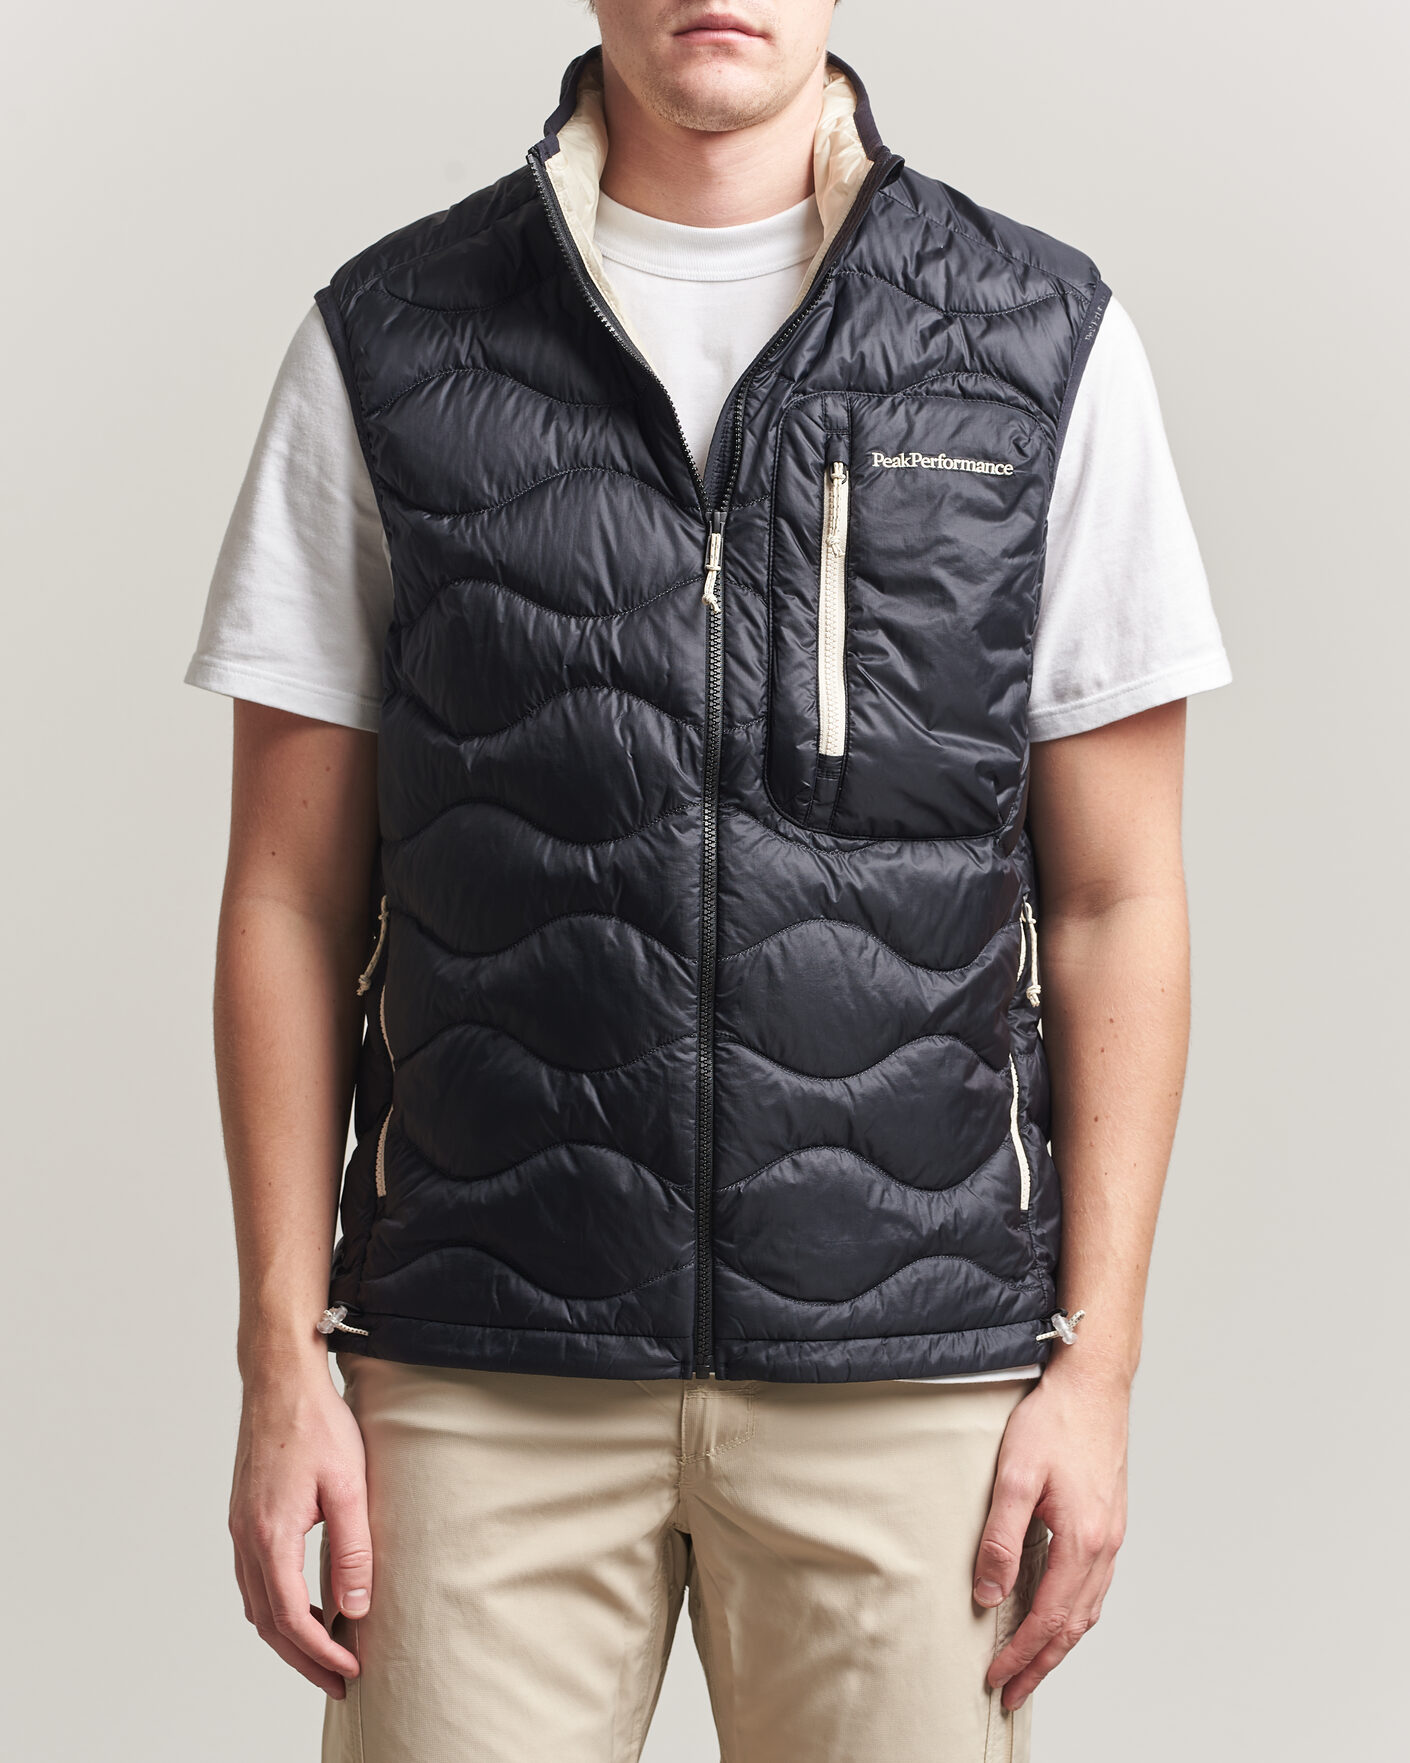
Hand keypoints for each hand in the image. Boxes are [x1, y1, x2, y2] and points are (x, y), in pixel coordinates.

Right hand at [228, 1355, 370, 1696]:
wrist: (280, 1380)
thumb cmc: (316, 1423)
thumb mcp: (348, 1486)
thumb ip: (353, 1550)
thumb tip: (356, 1608)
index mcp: (271, 1537)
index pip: (293, 1618)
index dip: (322, 1652)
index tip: (352, 1669)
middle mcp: (246, 1539)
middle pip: (269, 1623)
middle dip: (304, 1659)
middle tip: (338, 1681)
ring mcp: (240, 1528)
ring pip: (256, 1604)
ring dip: (288, 1636)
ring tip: (324, 1653)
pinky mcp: (244, 1516)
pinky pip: (254, 1580)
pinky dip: (276, 1606)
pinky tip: (303, 1606)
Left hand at [973, 1360, 1128, 1709]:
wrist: (1094, 1382)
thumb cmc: (1055, 1420)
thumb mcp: (1016, 1476)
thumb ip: (1002, 1538)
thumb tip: (989, 1593)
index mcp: (1083, 1541)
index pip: (1049, 1618)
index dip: (1021, 1654)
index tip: (996, 1679)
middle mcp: (1105, 1546)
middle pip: (1074, 1626)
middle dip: (1041, 1664)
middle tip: (1012, 1693)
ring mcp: (1112, 1534)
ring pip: (1088, 1609)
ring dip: (1060, 1643)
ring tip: (1032, 1664)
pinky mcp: (1110, 1520)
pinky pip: (1095, 1585)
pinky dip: (1075, 1613)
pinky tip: (1058, 1612)